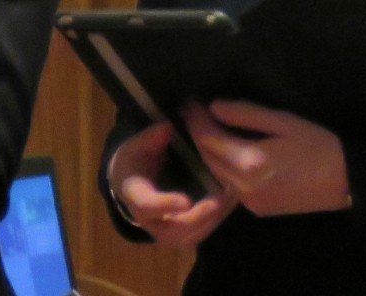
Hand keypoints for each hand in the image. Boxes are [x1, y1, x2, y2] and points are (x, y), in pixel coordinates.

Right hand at [108, 121, 233, 246]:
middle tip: (220, 200)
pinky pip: (199, 233)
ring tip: (231, 198)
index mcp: (134, 195)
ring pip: (189, 237)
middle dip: (198, 217)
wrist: (133, 179)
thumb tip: (166, 128)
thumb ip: (150, 137)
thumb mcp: (138, 144)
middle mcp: (148, 220)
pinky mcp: (180, 232)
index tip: (185, 202)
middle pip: (172, 231)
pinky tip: (232, 201)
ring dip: (212, 220)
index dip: (165, 205)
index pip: (146, 205)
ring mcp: (165, 229)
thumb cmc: (136, 159)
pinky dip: (216, 220)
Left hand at [182, 101, 350, 217]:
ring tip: (206, 128)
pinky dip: (222, 167)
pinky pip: (229, 185)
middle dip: (199, 134)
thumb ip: (247, 114)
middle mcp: (242, 186)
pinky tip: (225, 152)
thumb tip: (214, 107)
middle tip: (193, 112)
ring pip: (216, 173)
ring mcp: (248, 202)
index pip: (210, 139)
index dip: (197, 120)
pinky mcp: (256, 209)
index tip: (189, 102)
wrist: (344, 181)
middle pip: (208, 158)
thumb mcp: (285, 121)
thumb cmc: (318, 145)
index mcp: (250, 161)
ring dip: (208, 151)